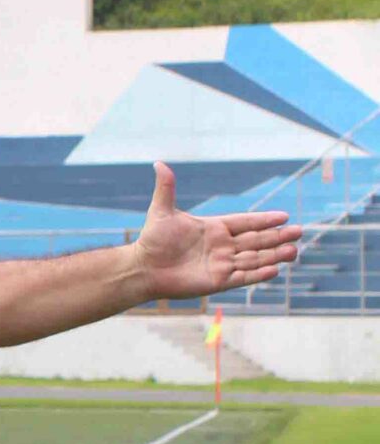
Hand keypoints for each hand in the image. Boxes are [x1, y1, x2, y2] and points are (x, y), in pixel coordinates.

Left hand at [136, 161, 301, 300]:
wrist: (143, 268)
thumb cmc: (152, 240)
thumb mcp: (161, 211)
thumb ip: (166, 188)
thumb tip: (158, 163)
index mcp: (214, 228)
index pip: (245, 222)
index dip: (264, 220)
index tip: (284, 216)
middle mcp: (221, 246)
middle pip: (256, 240)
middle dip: (277, 237)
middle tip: (299, 232)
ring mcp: (221, 264)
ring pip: (254, 259)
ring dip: (274, 255)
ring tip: (294, 251)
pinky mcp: (217, 281)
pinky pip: (242, 277)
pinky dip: (258, 274)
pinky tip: (275, 269)